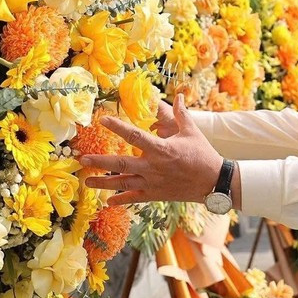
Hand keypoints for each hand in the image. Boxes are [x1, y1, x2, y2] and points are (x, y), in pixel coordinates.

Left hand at [82, 95, 222, 205]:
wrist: (213, 182)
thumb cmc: (202, 154)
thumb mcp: (191, 131)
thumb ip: (180, 113)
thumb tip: (177, 95)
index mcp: (161, 149)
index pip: (135, 135)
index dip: (118, 127)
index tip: (103, 120)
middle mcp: (153, 166)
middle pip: (121, 163)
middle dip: (101, 161)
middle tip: (83, 159)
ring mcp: (153, 182)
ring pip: (123, 183)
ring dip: (104, 182)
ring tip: (87, 181)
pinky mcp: (156, 195)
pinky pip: (135, 198)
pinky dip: (120, 200)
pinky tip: (107, 201)